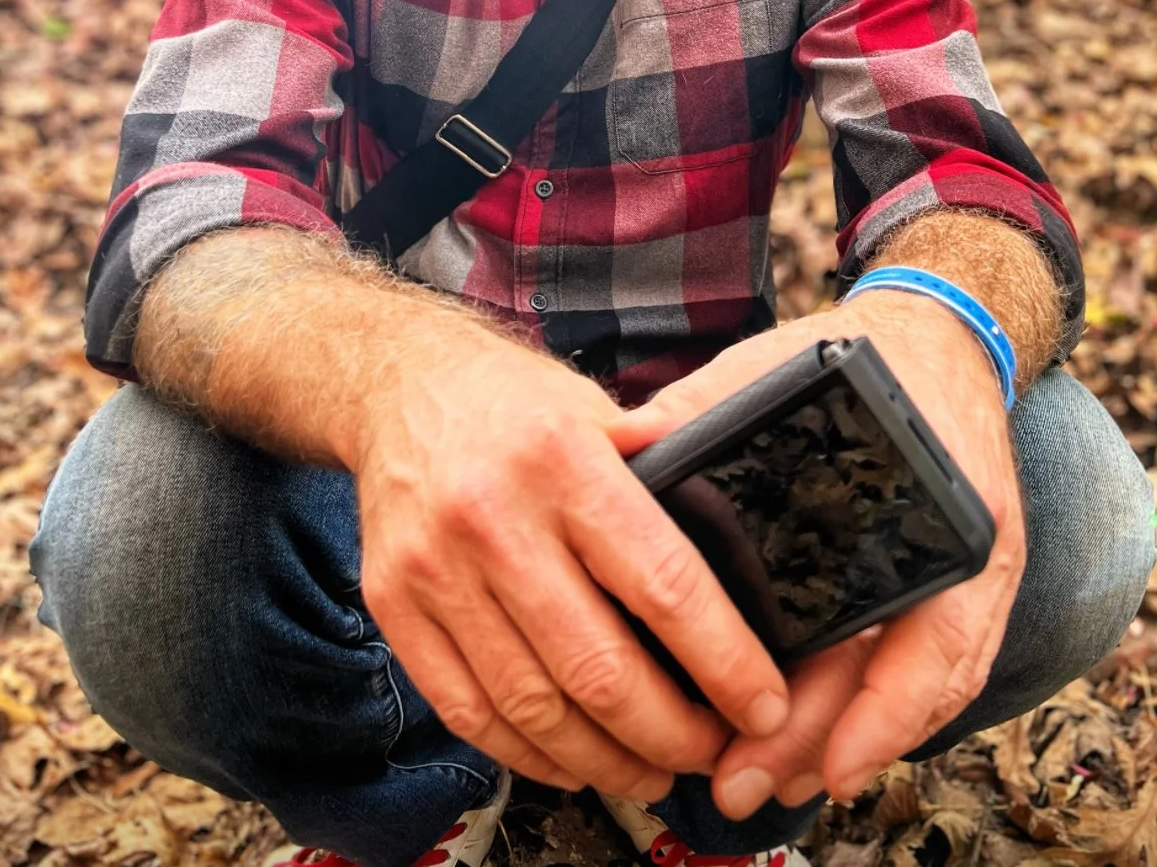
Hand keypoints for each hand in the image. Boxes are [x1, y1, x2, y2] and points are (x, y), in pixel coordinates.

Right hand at [352, 327, 790, 801]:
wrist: (397, 386)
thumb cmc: (513, 400)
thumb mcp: (594, 406)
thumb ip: (663, 463)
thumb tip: (746, 532)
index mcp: (562, 459)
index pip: (662, 583)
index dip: (724, 661)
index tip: (764, 704)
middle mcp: (493, 517)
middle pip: (598, 668)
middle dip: (673, 733)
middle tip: (714, 750)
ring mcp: (435, 568)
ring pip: (533, 708)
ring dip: (607, 761)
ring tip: (654, 770)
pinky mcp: (393, 606)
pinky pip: (468, 712)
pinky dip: (530, 754)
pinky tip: (574, 760)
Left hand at [610, 294, 1025, 815]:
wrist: (941, 336)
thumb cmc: (862, 355)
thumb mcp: (784, 367)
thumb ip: (708, 405)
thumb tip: (625, 444)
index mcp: (934, 501)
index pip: (920, 634)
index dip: (875, 713)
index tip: (821, 763)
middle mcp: (966, 553)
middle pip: (907, 678)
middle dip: (825, 743)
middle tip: (742, 786)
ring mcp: (968, 574)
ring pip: (922, 688)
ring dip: (848, 740)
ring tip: (769, 782)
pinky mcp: (954, 584)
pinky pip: (928, 668)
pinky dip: (877, 711)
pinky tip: (823, 744)